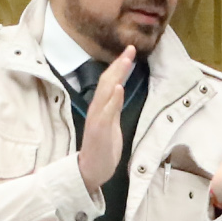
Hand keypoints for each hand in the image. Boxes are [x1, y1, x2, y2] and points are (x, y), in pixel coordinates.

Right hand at [74, 54, 134, 191]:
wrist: (91, 171)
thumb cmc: (102, 149)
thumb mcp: (111, 124)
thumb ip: (114, 107)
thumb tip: (119, 89)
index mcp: (101, 108)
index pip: (109, 82)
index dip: (119, 66)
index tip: (130, 51)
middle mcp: (97, 110)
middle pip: (107, 82)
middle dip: (119, 65)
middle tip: (131, 49)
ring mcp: (97, 119)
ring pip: (105, 93)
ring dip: (116, 75)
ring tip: (126, 61)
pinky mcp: (99, 131)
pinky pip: (106, 113)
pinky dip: (112, 99)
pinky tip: (118, 88)